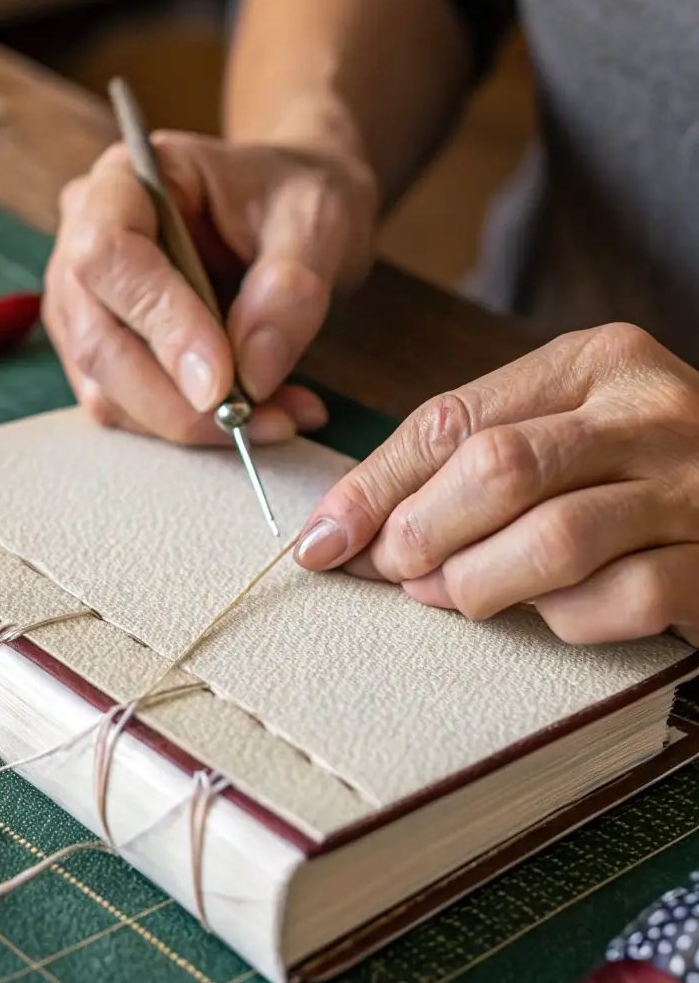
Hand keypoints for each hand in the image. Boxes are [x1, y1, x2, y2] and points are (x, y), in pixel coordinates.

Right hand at [42, 131, 376, 444]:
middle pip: (97, 339)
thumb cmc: (296, 197)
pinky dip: (191, 428)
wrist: (289, 210)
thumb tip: (252, 375)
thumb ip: (290, 288)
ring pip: (106, 390)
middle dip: (177, 401)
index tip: (223, 384)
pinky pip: (128, 410)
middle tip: (262, 421)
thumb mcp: (317, 221)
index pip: (110, 256)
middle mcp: (81, 239)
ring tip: (279, 417)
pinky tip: (257, 416)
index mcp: (124, 180)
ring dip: (190, 424)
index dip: (161, 326)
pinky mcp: (103, 353)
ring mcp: (83, 303)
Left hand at [293, 323, 698, 645]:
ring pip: (551, 540)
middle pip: (495, 470)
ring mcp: (693, 485)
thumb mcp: (566, 431)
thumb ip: (476, 458)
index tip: (322, 539)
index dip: (372, 486)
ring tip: (456, 596)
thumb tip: (353, 527)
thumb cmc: (642, 471)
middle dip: (421, 534)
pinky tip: (551, 613)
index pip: (452, 420)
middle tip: (395, 571)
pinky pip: (615, 602)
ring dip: (479, 584)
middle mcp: (649, 410)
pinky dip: (562, 620)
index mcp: (596, 362)